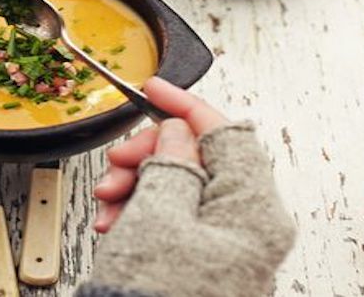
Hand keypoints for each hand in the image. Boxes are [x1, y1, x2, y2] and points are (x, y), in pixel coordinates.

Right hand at [79, 77, 294, 296]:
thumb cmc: (157, 296)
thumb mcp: (156, 215)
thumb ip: (170, 162)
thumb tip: (178, 132)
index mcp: (255, 213)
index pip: (225, 135)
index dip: (183, 106)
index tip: (152, 87)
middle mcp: (251, 230)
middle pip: (203, 161)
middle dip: (151, 155)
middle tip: (116, 163)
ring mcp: (230, 251)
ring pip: (184, 189)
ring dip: (139, 185)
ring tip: (108, 204)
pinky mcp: (207, 266)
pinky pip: (178, 220)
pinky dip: (144, 212)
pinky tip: (117, 222)